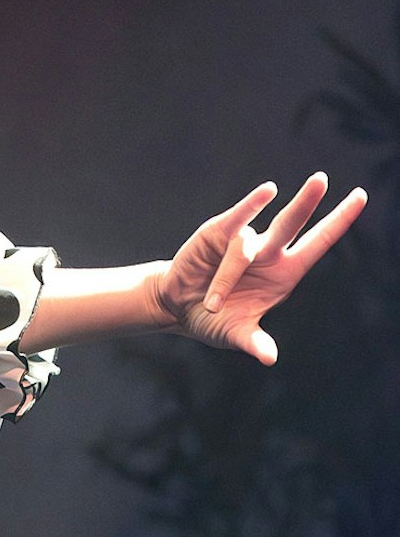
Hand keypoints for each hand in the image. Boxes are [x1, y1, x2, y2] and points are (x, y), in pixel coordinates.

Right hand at [155, 173, 366, 363]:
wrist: (175, 305)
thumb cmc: (212, 319)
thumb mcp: (234, 333)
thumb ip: (253, 342)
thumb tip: (268, 358)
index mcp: (285, 274)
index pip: (318, 243)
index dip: (340, 220)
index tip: (361, 195)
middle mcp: (269, 252)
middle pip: (293, 223)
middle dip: (308, 201)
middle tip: (321, 178)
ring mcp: (243, 240)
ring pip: (247, 245)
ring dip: (228, 277)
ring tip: (211, 303)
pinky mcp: (217, 232)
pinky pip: (236, 219)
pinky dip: (251, 205)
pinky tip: (269, 192)